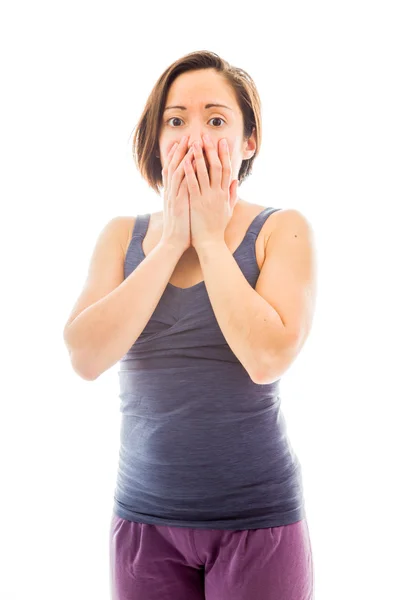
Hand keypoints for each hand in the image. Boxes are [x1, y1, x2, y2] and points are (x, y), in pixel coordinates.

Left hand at [183, 134, 238, 250]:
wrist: (210, 243)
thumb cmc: (217, 228)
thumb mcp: (228, 210)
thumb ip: (232, 194)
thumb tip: (235, 181)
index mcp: (225, 194)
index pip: (227, 169)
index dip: (225, 154)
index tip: (222, 141)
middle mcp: (217, 193)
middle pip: (216, 167)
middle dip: (212, 150)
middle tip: (207, 136)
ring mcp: (207, 197)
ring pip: (204, 172)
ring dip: (199, 156)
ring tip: (194, 142)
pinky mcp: (196, 203)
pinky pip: (192, 184)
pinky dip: (189, 172)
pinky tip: (185, 161)